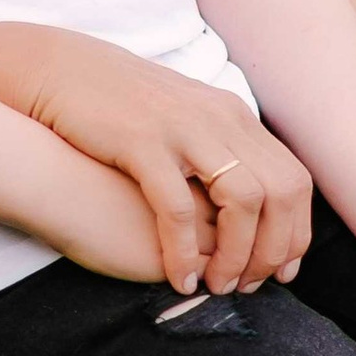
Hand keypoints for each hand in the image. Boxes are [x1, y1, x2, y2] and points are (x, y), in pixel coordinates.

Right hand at [1, 33, 312, 295]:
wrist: (59, 70)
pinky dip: (184, 251)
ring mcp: (184, 128)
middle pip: (281, 192)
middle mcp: (220, 119)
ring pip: (242, 200)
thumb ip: (217, 152)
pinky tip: (179, 278)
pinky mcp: (142, 141)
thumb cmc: (118, 107)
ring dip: (237, 254)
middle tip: (250, 286)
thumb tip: (242, 205)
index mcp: (234, 117)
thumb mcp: (184, 119)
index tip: (282, 271)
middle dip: (274, 250)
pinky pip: (178, 208)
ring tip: (218, 286)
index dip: (296, 232)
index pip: (294, 180)